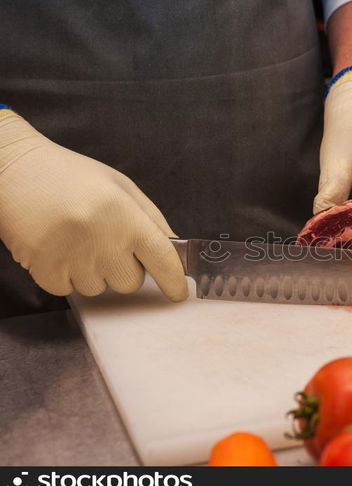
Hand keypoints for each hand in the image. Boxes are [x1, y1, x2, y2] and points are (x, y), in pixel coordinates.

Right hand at [0, 111, 187, 299]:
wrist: (14, 169)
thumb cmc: (72, 176)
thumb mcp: (121, 187)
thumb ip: (151, 219)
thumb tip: (172, 251)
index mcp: (127, 216)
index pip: (163, 259)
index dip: (174, 281)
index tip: (178, 293)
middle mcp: (103, 240)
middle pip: (131, 282)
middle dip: (125, 268)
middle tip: (107, 242)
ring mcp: (72, 257)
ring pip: (100, 289)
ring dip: (95, 272)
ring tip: (78, 241)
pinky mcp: (43, 269)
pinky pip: (68, 291)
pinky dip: (67, 276)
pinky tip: (60, 249)